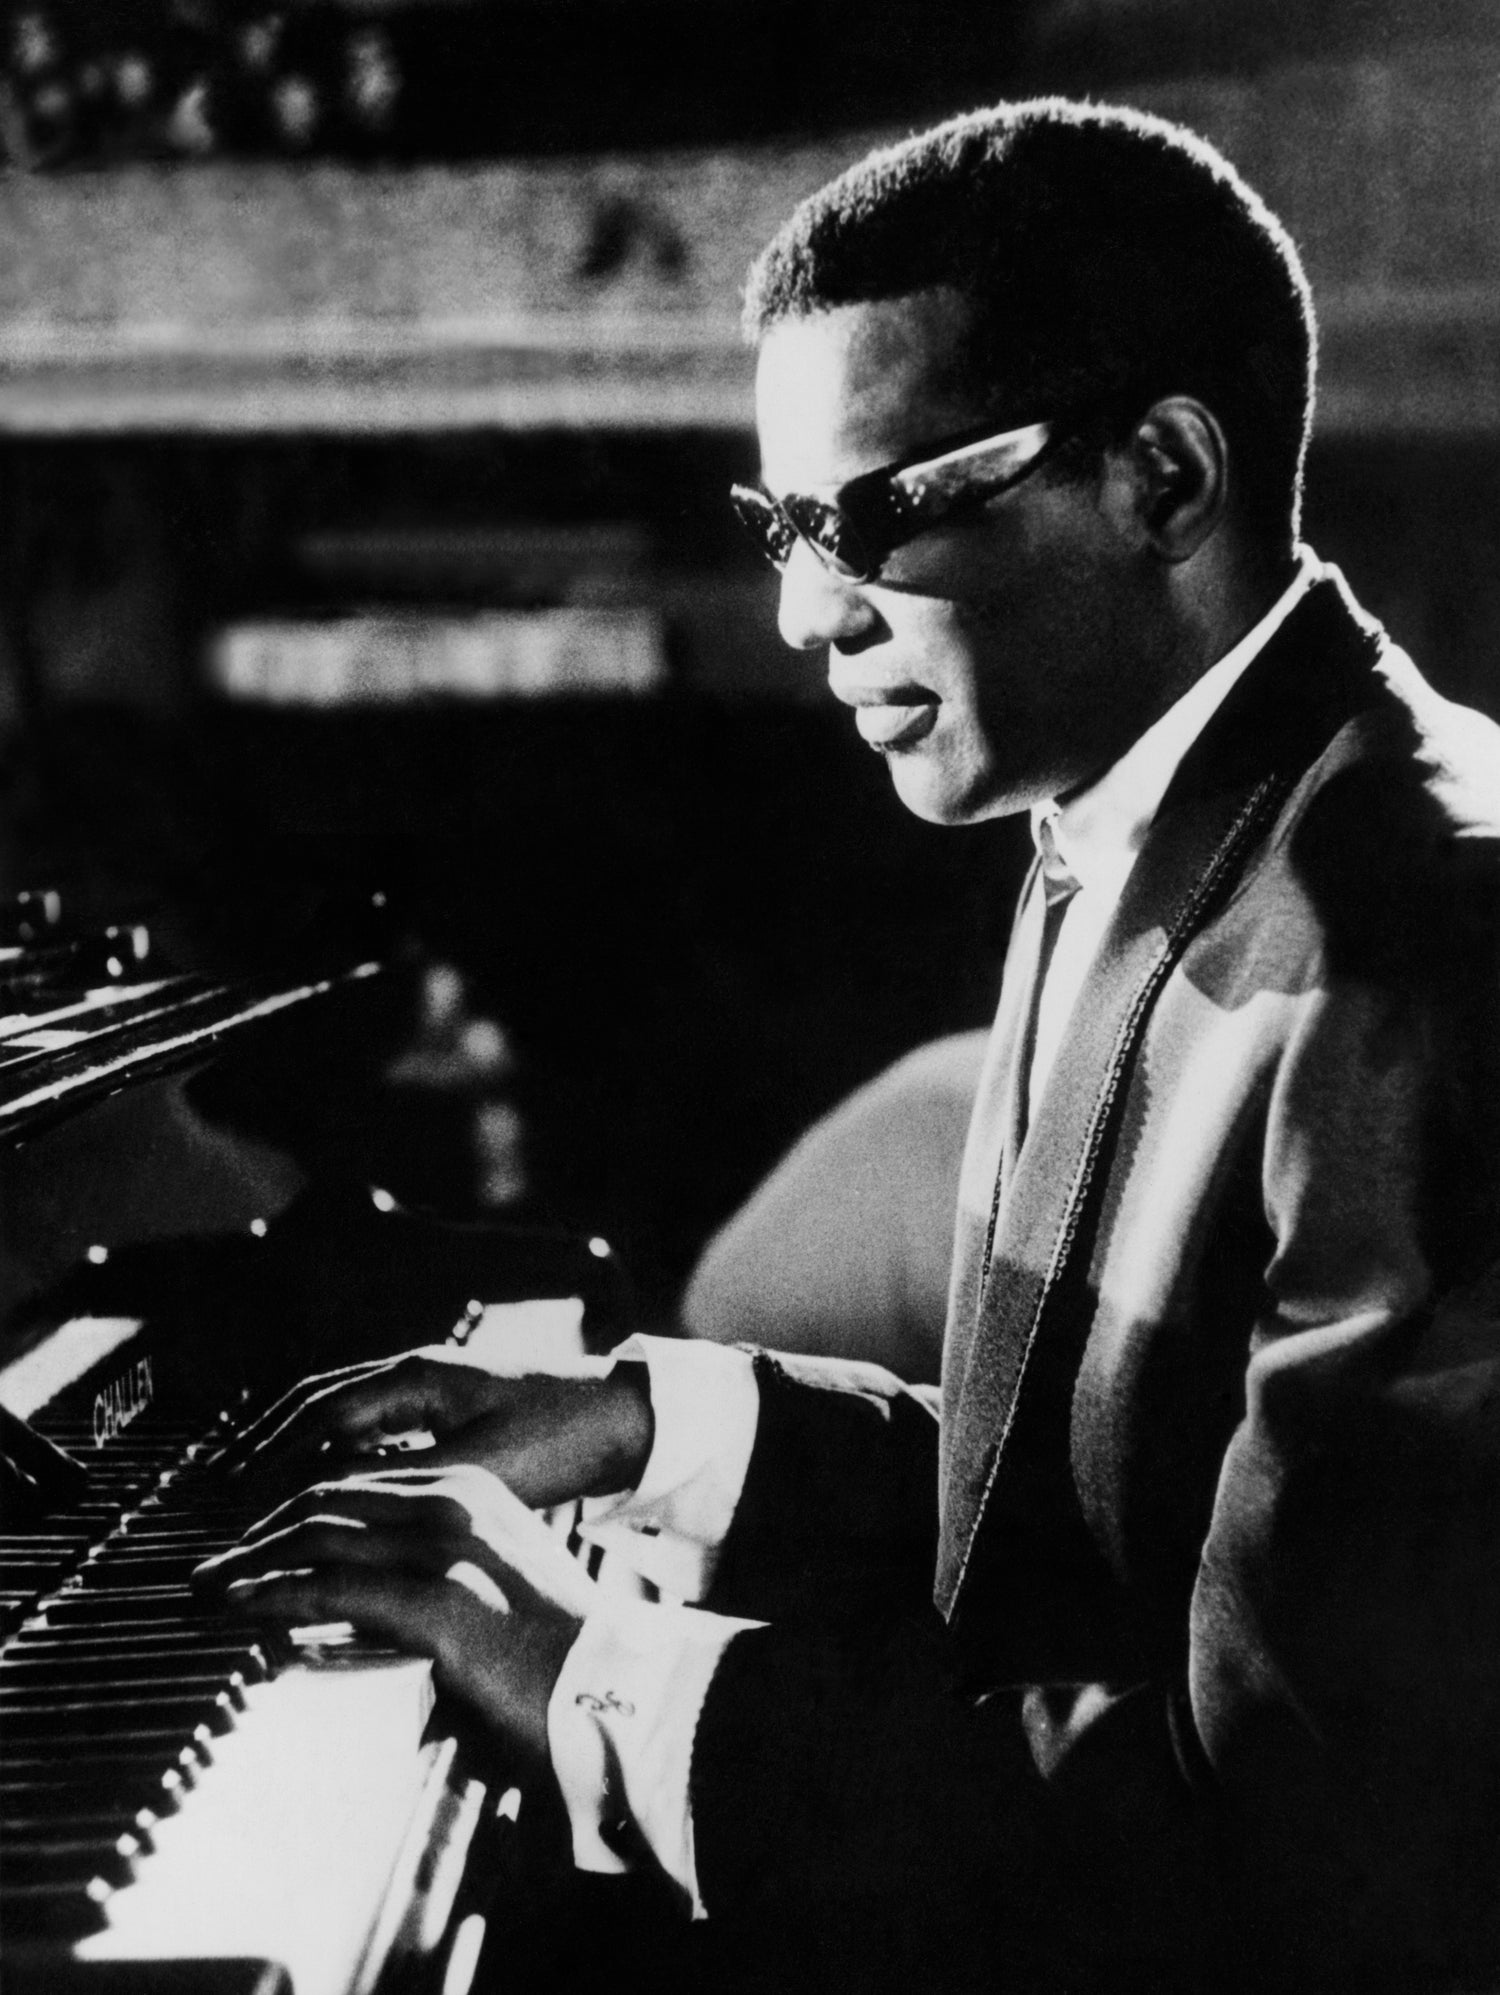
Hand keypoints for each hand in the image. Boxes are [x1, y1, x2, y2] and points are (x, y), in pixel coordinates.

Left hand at [193, 1464, 595, 1759]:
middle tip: (215, 1566)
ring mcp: (443, 1547)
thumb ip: (439, 1579)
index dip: (294, 1509)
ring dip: (248, 1561)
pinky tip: (239, 1608)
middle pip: (327, 1497)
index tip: (254, 1540)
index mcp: (472, 1492)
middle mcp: (454, 1502)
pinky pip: (328, 1587)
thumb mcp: (499, 1585)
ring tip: (208, 1590)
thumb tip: (379, 1613)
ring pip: (317, 1532)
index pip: (358, 1483)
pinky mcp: (434, 1601)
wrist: (620, 1684)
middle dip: (259, 1530)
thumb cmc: (565, 1655)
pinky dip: (269, 1594)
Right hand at [212, 1350, 653, 1508]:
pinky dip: (334, 1450)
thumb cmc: (560, 1435)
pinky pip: (370, 1423)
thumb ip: (402, 1479)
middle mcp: (415, 1372)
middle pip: (316, 1404)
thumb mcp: (477, 1466)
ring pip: (341, 1411)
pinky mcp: (450, 1409)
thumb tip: (329, 1497)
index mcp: (416, 1378)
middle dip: (266, 1445)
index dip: (272, 1459)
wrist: (625, 1417)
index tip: (237, 1498)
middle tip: (224, 1490)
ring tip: (256, 1488)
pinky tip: (325, 1486)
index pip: (319, 1417)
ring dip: (296, 1445)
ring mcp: (432, 1387)